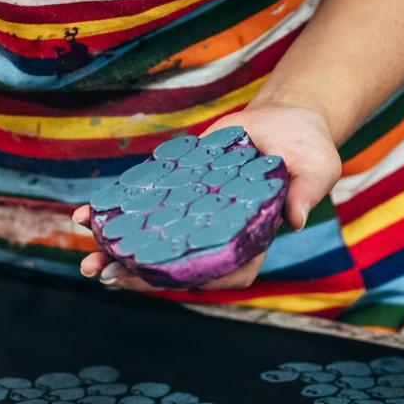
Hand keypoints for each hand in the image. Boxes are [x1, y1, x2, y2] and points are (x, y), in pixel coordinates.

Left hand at [73, 102, 341, 291]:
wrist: (286, 119)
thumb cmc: (309, 149)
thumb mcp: (318, 167)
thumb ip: (307, 192)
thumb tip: (297, 219)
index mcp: (252, 238)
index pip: (225, 273)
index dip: (196, 283)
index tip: (168, 283)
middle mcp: (217, 232)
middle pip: (178, 264)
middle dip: (141, 275)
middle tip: (107, 276)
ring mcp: (194, 213)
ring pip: (152, 240)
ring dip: (117, 251)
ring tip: (87, 259)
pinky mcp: (178, 187)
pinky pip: (143, 204)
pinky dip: (114, 210)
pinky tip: (84, 214)